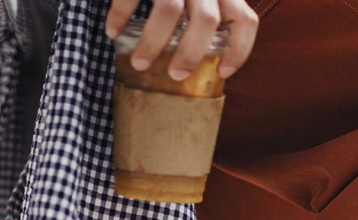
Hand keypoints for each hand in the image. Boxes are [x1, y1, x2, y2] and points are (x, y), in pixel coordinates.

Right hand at [105, 0, 258, 80]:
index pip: (244, 19)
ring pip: (170, 12)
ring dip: (153, 44)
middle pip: (207, 22)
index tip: (225, 71)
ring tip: (140, 62)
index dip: (240, 50)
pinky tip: (113, 30)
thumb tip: (212, 45)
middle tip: (176, 75)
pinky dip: (120, 16)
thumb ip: (215, 2)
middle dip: (190, 55)